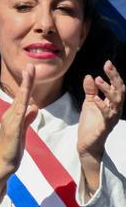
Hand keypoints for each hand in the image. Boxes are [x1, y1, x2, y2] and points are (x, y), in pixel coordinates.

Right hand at [0, 64, 37, 197]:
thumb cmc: (11, 150)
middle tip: (30, 66)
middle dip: (26, 80)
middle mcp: (11, 115)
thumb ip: (28, 119)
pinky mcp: (13, 130)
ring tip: (29, 74)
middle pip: (21, 95)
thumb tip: (34, 106)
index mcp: (14, 116)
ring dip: (25, 87)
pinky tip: (27, 97)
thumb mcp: (23, 132)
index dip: (27, 84)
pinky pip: (20, 115)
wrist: (2, 165)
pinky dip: (23, 105)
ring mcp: (11, 122)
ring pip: (20, 101)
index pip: (23, 98)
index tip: (30, 71)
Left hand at [77, 61, 123, 198]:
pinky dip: (101, 106)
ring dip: (108, 90)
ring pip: (117, 102)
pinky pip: (107, 115)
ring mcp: (112, 118)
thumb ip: (91, 91)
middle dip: (115, 78)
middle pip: (120, 91)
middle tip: (107, 66)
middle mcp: (116, 109)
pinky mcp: (105, 126)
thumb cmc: (90, 123)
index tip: (107, 63)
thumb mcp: (89, 103)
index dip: (113, 75)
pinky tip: (95, 99)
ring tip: (99, 80)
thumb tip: (90, 76)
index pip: (116, 86)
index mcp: (112, 103)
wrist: (86, 143)